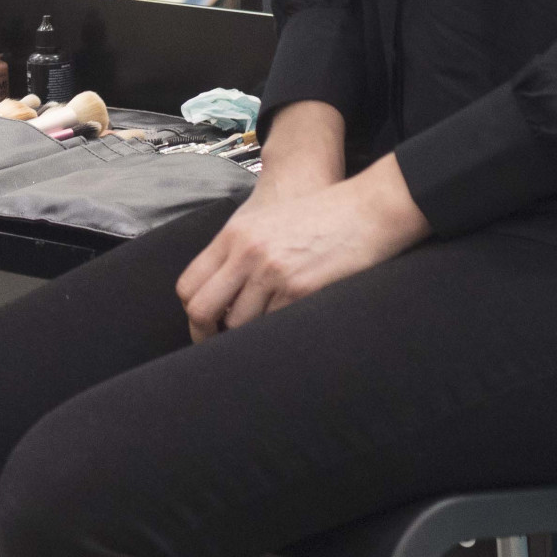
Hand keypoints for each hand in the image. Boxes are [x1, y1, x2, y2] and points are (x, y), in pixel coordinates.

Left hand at [176, 152, 426, 338]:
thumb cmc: (321, 217)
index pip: (189, 284)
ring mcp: (272, 272)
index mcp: (234, 235)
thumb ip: (239, 253)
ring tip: (259, 335)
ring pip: (238, 325)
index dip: (192, 314)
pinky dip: (275, 333)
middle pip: (202, 310)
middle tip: (219, 347)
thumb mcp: (266, 223)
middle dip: (205, 335)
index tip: (205, 328)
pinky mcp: (299, 290)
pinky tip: (284, 329)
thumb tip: (220, 296)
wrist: (367, 209)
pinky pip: (272, 326)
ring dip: (246, 336)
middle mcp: (247, 253)